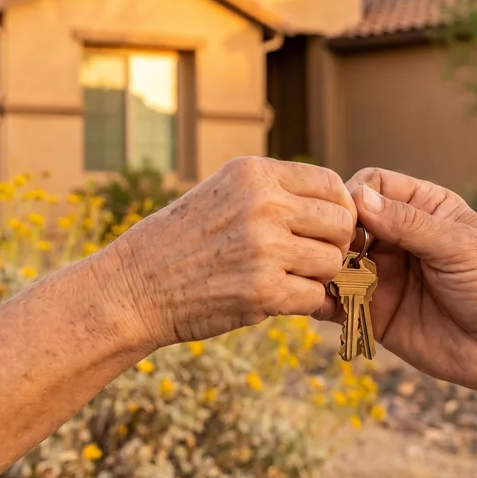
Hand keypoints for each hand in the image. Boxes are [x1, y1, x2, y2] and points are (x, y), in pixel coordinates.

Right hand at [96, 157, 355, 349]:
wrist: (135, 286)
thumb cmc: (183, 241)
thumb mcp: (225, 192)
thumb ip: (276, 192)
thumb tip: (341, 206)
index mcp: (254, 174)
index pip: (330, 183)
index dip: (339, 209)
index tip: (326, 229)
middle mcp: (263, 204)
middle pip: (341, 223)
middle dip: (333, 244)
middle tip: (311, 259)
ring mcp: (264, 248)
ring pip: (332, 262)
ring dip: (318, 277)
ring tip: (288, 278)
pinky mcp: (263, 291)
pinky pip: (314, 297)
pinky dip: (304, 303)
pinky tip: (279, 299)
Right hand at [338, 168, 476, 391]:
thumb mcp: (457, 247)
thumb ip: (409, 224)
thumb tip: (360, 197)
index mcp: (424, 208)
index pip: (375, 184)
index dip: (356, 194)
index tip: (350, 216)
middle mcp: (399, 237)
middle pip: (349, 221)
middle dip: (334, 232)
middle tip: (334, 251)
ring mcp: (385, 274)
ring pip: (337, 260)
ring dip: (323, 264)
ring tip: (324, 276)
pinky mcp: (375, 312)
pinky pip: (338, 301)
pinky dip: (321, 299)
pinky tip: (318, 302)